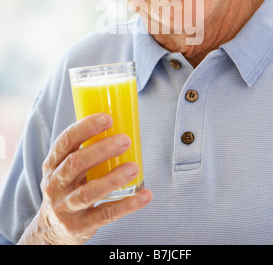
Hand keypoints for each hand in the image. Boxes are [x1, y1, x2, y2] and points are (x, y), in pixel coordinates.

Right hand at [17, 113, 151, 244]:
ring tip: (134, 167)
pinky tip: (144, 195)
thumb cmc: (67, 188)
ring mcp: (66, 207)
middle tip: (125, 140)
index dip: (85, 128)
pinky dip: (127, 205)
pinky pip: (105, 214)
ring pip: (89, 192)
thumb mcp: (65, 168)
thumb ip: (85, 150)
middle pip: (76, 164)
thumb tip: (120, 125)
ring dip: (113, 178)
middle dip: (102, 150)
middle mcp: (55, 184)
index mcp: (53, 164)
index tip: (107, 118)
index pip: (65, 141)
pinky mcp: (80, 226)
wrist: (51, 230)